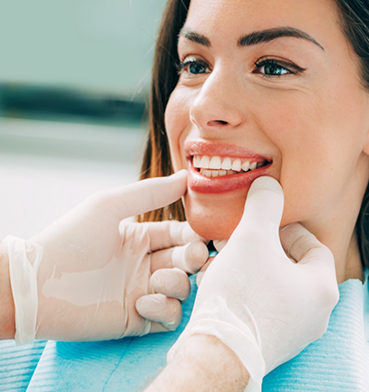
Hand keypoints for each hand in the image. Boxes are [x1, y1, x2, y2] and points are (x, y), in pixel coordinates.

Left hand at [4, 170, 208, 343]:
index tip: (204, 236)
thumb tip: (187, 176)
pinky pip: (169, 316)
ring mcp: (141, 292)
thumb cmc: (70, 239)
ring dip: (177, 283)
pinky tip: (142, 302)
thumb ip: (150, 192)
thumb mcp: (109, 205)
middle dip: (195, 258)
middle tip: (195, 257)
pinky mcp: (136, 319)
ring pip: (182, 288)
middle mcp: (144, 265)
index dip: (195, 234)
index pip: (179, 234)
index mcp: (140, 238)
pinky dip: (164, 309)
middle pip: (186, 261)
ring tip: (157, 280)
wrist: (37, 285)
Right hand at [167, 177, 338, 390]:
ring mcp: (295, 332)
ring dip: (253, 265)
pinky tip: (223, 279)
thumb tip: (269, 184)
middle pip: (293, 265)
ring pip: (275, 284)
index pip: (314, 245)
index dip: (288, 229)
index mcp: (322, 288)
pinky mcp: (272, 342)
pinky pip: (264, 304)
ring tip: (226, 255)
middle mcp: (316, 314)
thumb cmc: (241, 294)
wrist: (217, 354)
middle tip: (242, 237)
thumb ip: (265, 204)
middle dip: (264, 246)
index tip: (265, 224)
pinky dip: (247, 287)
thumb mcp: (252, 237)